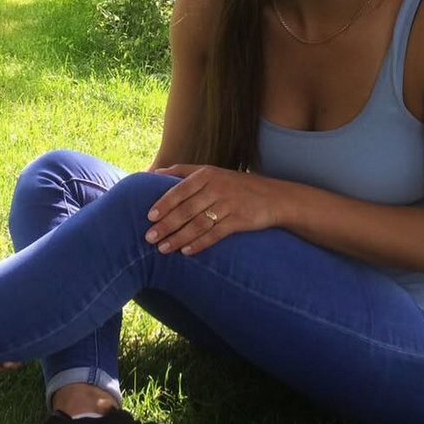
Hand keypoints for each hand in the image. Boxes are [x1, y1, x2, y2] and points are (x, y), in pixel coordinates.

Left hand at [144, 164, 280, 255]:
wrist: (273, 197)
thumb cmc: (235, 185)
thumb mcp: (212, 172)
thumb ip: (183, 171)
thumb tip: (153, 173)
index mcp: (207, 174)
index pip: (180, 190)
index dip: (164, 204)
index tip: (149, 217)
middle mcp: (217, 187)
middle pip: (186, 209)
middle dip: (166, 225)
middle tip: (149, 237)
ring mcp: (228, 204)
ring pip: (198, 224)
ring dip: (179, 238)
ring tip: (163, 248)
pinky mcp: (239, 220)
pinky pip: (215, 234)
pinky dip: (199, 244)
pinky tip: (186, 252)